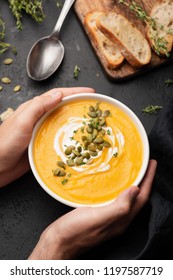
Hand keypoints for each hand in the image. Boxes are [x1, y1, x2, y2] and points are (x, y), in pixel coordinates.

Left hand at [0, 87, 94, 186]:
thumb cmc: (6, 143)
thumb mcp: (22, 121)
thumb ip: (38, 107)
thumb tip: (58, 95)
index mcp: (34, 108)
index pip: (57, 95)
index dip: (74, 92)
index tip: (90, 91)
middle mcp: (39, 118)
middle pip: (62, 107)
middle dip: (78, 104)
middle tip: (94, 107)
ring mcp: (42, 132)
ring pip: (63, 122)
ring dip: (76, 120)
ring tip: (91, 123)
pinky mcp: (43, 145)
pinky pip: (60, 138)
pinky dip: (71, 137)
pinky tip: (79, 141)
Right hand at [28, 160, 156, 259]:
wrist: (58, 242)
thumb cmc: (76, 231)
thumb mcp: (98, 217)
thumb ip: (119, 206)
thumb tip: (135, 189)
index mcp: (122, 220)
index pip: (142, 197)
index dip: (149, 180)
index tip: (152, 163)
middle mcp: (119, 219)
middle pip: (137, 198)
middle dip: (143, 180)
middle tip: (144, 164)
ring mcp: (109, 218)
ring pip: (126, 198)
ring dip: (132, 183)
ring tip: (132, 170)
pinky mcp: (99, 215)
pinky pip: (115, 199)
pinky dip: (118, 188)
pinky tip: (112, 182)